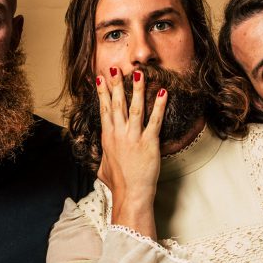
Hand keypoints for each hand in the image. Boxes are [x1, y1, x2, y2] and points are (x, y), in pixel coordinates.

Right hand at [96, 68, 166, 234]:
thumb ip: (102, 159)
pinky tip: (162, 92)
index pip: (104, 109)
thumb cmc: (117, 185)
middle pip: (116, 104)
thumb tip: (99, 159)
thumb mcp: (103, 170)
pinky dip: (159, 106)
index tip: (100, 78)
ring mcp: (133, 137)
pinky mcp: (149, 143)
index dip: (102, 92)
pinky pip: (155, 121)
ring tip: (139, 74)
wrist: (130, 194)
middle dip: (115, 84)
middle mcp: (118, 134)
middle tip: (114, 68)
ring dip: (137, 90)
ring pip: (135, 108)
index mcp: (107, 137)